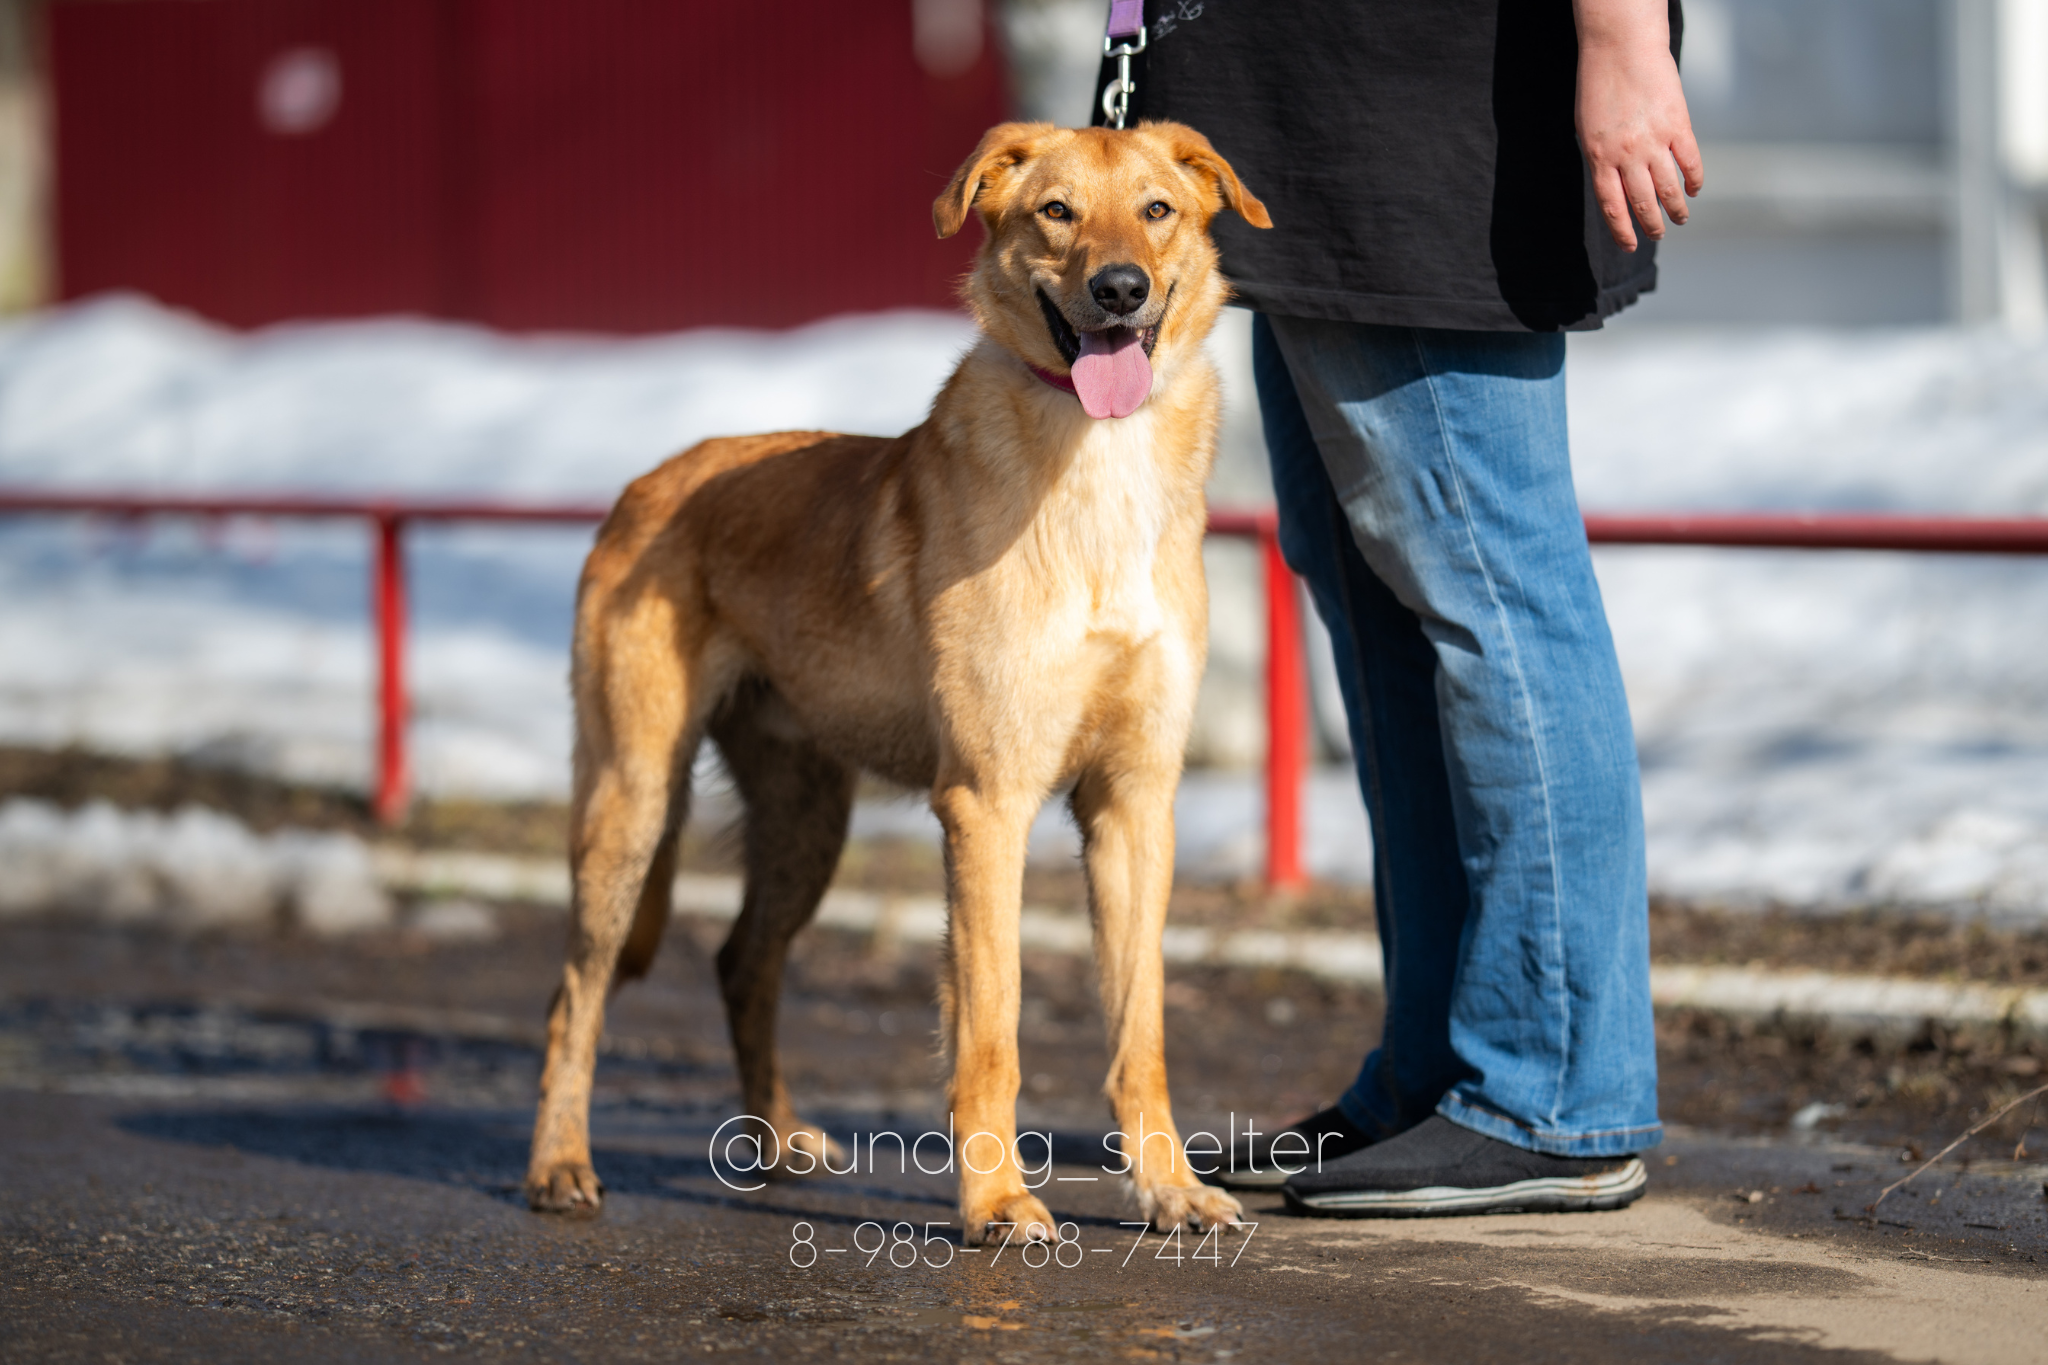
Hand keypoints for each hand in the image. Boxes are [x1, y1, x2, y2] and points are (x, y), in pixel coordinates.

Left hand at [1574, 0, 1703, 250]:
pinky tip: (1694, 189)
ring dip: (1675, 208)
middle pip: (1642, 203)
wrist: (1621, 47)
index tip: (1630, 245)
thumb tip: (1614, 184)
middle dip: (1651, 225)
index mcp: (1599, 158)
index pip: (1612, 206)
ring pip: (1669, 188)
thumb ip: (1601, 158)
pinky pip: (1690, 161)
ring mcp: (1654, 141)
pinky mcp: (1678, 124)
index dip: (1622, 231)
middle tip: (1657, 234)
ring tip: (1680, 219)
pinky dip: (1694, 179)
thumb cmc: (1599, 85)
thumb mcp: (1588, 129)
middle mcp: (1626, 155)